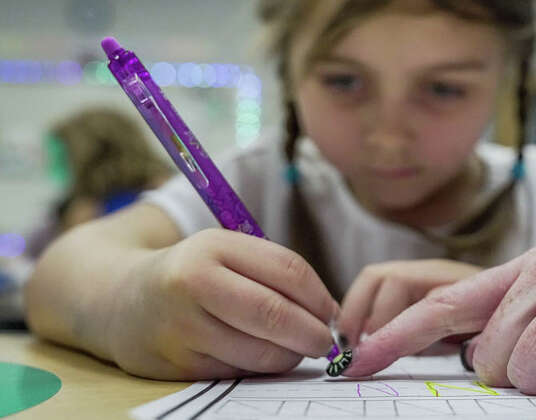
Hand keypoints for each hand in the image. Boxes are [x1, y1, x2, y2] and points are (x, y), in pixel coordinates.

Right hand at [105, 229, 338, 379]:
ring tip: (295, 349)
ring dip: (289, 356)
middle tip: (326, 342)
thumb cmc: (193, 274)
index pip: (288, 271)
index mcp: (213, 247)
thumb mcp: (226, 253)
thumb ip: (275, 273)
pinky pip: (237, 372)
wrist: (119, 300)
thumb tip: (330, 312)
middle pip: (275, 314)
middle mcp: (193, 283)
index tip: (332, 313)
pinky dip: (260, 369)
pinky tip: (262, 357)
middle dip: (312, 333)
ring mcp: (181, 327)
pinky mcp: (176, 364)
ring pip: (259, 351)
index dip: (320, 297)